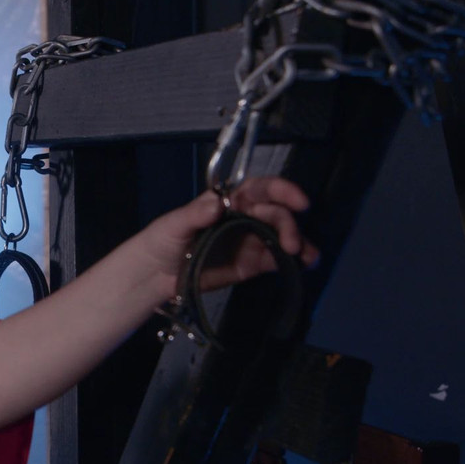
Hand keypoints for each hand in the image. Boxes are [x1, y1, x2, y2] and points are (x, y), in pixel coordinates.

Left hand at [137, 177, 319, 297]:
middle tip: (291, 245)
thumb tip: (216, 203)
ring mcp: (250, 240)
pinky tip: (304, 265)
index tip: (298, 200)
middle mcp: (244, 217)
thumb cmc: (162, 240)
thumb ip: (194, 214)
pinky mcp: (252, 263)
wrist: (156, 274)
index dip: (281, 191)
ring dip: (299, 242)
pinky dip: (292, 261)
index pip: (260, 189)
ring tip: (308, 257)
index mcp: (228, 201)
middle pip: (275, 214)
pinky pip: (276, 258)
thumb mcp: (174, 224)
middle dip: (288, 225)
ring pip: (281, 236)